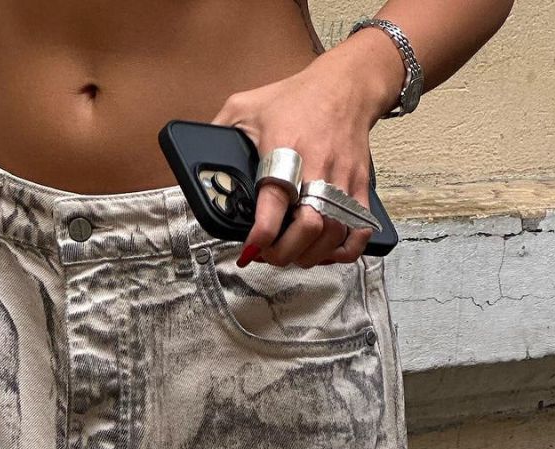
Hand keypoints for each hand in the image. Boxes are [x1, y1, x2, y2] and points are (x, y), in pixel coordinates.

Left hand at [212, 38, 403, 269]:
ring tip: (291, 252)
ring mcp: (341, 181)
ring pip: (333, 235)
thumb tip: (195, 157)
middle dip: (283, 253)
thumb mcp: (246, 107)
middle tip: (267, 255)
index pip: (274, 204)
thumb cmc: (296, 98)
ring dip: (309, 256)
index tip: (249, 249)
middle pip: (308, 228)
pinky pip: (359, 232)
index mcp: (285, 151)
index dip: (261, 236)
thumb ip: (219, 132)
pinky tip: (326, 250)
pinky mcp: (359, 188)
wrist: (346, 86)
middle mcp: (316, 169)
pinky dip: (344, 251)